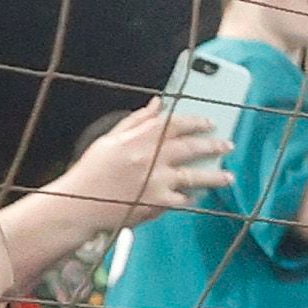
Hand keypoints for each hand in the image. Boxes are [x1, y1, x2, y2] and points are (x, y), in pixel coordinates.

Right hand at [42, 100, 229, 224]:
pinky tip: (198, 196)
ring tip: (228, 177)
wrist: (79, 204)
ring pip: (195, 176)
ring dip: (215, 176)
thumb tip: (157, 103)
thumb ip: (136, 121)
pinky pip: (183, 200)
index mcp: (138, 138)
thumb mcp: (110, 139)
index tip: (210, 122)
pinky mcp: (157, 203)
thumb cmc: (92, 171)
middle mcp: (151, 158)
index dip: (196, 122)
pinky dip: (192, 198)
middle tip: (227, 145)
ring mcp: (157, 181)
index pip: (175, 123)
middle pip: (190, 148)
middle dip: (213, 145)